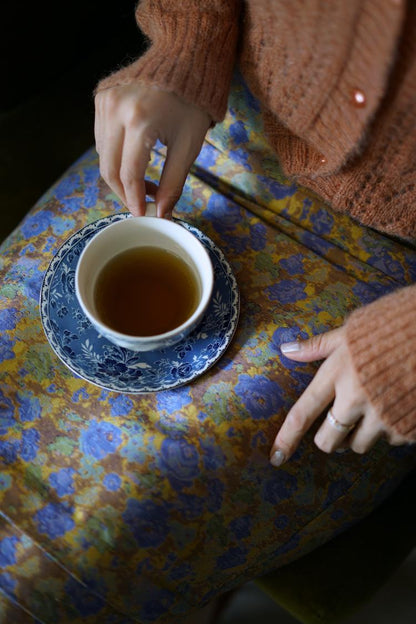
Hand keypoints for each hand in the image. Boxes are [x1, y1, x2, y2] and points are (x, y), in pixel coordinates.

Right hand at [94, 84, 211, 216]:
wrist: (183, 59)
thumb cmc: (191, 103)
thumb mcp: (188, 146)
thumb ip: (173, 182)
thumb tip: (162, 213)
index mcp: (140, 121)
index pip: (129, 174)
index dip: (135, 199)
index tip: (143, 214)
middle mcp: (115, 110)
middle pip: (109, 169)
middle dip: (124, 193)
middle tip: (142, 204)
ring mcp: (104, 102)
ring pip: (102, 156)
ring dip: (119, 177)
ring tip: (144, 183)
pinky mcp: (100, 99)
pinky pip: (101, 139)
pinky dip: (114, 157)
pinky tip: (134, 162)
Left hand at [269, 327, 408, 466]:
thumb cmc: (391, 328)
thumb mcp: (350, 332)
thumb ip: (317, 347)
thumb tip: (286, 350)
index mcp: (337, 374)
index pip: (303, 413)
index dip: (286, 438)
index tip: (275, 457)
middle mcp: (355, 399)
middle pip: (328, 441)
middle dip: (330, 439)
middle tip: (339, 424)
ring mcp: (383, 416)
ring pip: (359, 445)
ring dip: (360, 434)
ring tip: (373, 408)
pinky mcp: (406, 427)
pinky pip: (390, 441)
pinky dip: (390, 429)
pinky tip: (397, 406)